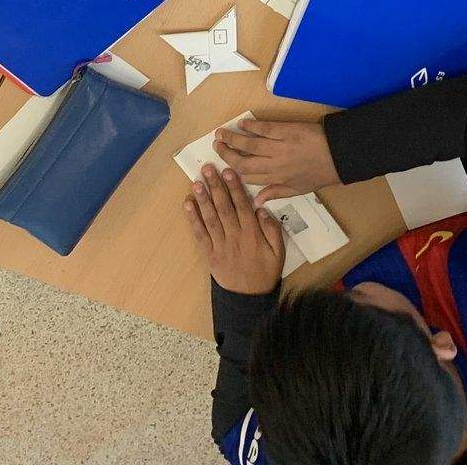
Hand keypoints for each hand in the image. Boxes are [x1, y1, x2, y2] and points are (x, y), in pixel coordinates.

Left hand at [186, 164, 285, 295]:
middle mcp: (234, 237)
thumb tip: (261, 209)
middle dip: (215, 186)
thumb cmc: (265, 272)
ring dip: (203, 199)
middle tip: (208, 168)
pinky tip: (187, 205)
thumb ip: (272, 230)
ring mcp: (220, 245)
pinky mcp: (209, 254)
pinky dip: (193, 219)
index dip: (234, 187)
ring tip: (196, 182)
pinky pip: (200, 235)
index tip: (228, 171)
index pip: (242, 205)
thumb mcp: (279, 252)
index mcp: (252, 234)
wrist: (249, 298)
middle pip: (224, 207)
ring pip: (210, 218)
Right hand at [214, 118, 339, 202]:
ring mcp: (280, 147)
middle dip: (227, 153)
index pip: (248, 176)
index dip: (232, 170)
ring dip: (234, 138)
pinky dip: (252, 126)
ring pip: (250, 144)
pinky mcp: (286, 131)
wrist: (338, 156)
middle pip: (244, 160)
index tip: (222, 164)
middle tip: (216, 144)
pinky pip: (265, 129)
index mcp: (277, 179)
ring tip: (221, 132)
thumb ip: (275, 193)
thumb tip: (255, 202)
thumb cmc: (319, 174)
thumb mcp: (298, 190)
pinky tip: (242, 124)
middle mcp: (274, 164)